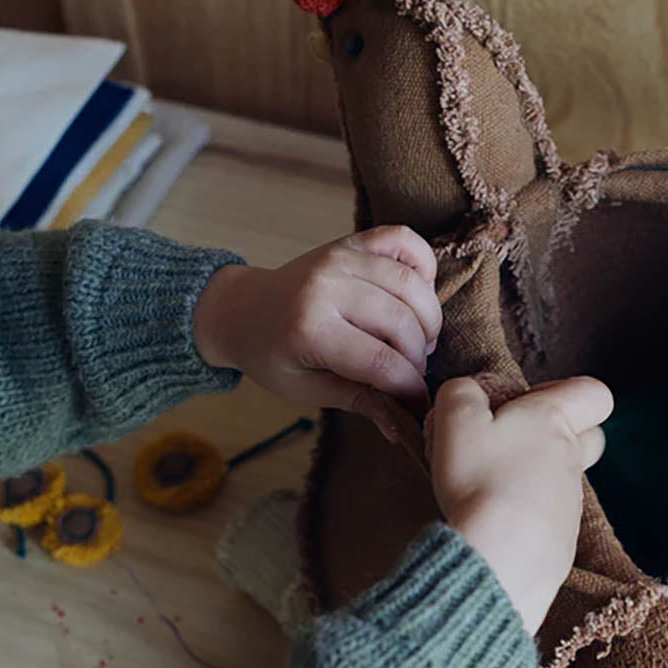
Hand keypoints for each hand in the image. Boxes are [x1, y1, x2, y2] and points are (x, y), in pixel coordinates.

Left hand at [193, 226, 440, 437]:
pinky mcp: (350, 242)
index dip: (409, 387)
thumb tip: (402, 428)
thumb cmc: (271, 356)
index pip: (380, 362)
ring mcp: (340, 258)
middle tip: (413, 371)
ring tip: (419, 341)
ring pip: (410, 283)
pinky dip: (423, 263)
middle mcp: (326, 286)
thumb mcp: (306, 389)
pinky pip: (401, 240)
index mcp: (309, 329)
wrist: (240, 310)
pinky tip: (418, 293)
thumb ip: (358, 400)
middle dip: (419, 355)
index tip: (419, 402)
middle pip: (401, 322)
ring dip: (427, 317)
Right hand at [429, 377, 613, 634]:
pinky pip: (549, 521)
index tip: (526, 402)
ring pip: (563, 481)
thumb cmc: (478, 479)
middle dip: (560, 434)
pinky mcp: (562, 543)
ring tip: (487, 490)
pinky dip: (525, 518)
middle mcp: (571, 462)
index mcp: (554, 422)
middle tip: (514, 443)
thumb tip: (470, 392)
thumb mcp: (455, 418)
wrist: (497, 559)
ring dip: (532, 479)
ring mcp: (571, 506)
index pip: (594, 393)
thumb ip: (462, 392)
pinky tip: (493, 526)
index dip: (566, 390)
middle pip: (590, 438)